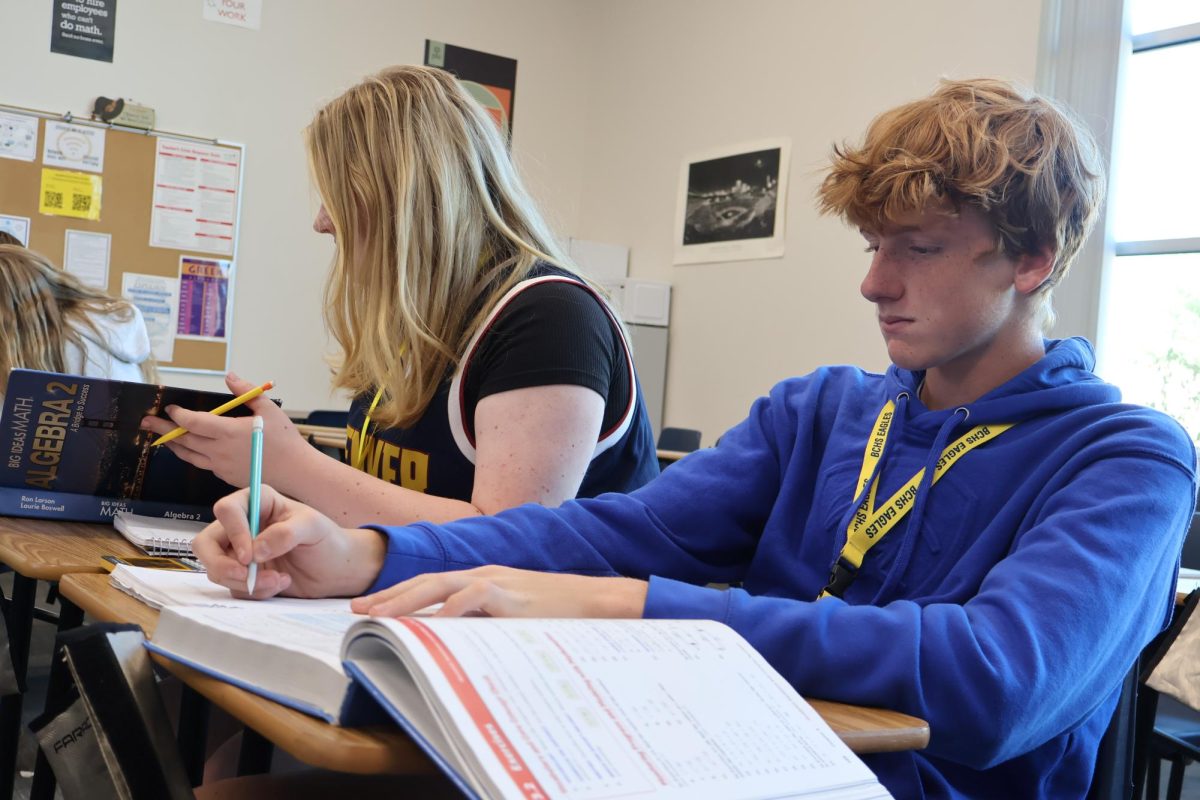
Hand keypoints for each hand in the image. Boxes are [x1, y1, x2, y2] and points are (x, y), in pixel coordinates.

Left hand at [140, 373, 313, 488]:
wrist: (296, 472)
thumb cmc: (285, 440)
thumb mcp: (268, 409)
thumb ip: (245, 392)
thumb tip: (229, 376)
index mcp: (228, 432)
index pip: (193, 422)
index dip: (178, 415)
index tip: (170, 408)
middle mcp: (219, 451)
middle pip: (183, 439)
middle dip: (162, 429)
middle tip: (145, 422)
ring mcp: (220, 466)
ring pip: (189, 455)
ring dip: (173, 445)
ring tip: (161, 438)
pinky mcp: (225, 476)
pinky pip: (203, 464)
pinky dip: (192, 455)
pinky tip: (190, 450)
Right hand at [195, 485, 385, 598]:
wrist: (337, 570)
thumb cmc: (327, 540)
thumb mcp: (313, 528)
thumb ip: (286, 534)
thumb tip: (255, 550)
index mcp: (257, 502)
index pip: (227, 510)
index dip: (233, 532)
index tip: (250, 556)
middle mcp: (242, 526)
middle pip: (206, 543)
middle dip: (221, 565)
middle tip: (246, 578)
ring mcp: (239, 553)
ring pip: (217, 570)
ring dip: (245, 582)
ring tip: (279, 581)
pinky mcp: (244, 576)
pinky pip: (234, 587)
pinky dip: (255, 592)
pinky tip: (281, 584)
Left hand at [350, 566, 648, 617]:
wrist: (597, 602)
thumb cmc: (559, 614)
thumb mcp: (514, 616)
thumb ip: (486, 621)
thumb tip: (454, 642)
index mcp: (484, 577)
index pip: (432, 582)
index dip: (399, 593)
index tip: (371, 607)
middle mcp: (485, 574)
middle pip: (426, 580)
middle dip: (390, 595)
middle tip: (358, 611)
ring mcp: (498, 582)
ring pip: (440, 585)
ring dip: (407, 600)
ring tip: (380, 617)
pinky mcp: (511, 596)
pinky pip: (472, 599)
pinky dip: (449, 610)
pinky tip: (430, 624)